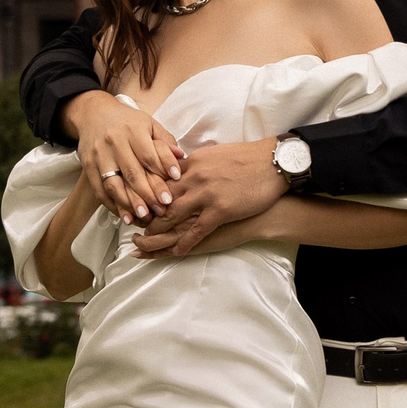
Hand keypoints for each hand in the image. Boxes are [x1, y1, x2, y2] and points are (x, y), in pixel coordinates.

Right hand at [62, 90, 183, 222]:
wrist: (93, 114)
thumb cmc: (127, 121)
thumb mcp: (148, 123)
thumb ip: (165, 140)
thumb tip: (181, 156)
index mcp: (132, 130)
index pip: (149, 154)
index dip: (163, 170)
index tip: (175, 183)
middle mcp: (114, 143)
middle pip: (132, 173)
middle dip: (148, 194)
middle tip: (162, 209)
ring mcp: (99, 156)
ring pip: (114, 184)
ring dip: (129, 203)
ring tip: (144, 216)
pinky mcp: (88, 167)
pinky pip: (100, 190)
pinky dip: (113, 205)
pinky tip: (125, 215)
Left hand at [130, 139, 288, 257]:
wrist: (273, 164)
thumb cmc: (247, 159)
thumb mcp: (214, 155)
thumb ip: (196, 164)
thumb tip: (182, 169)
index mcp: (191, 162)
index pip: (161, 178)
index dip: (147, 191)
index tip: (137, 201)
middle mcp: (194, 177)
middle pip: (160, 198)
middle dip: (145, 212)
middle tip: (133, 224)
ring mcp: (206, 194)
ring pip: (172, 215)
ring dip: (157, 230)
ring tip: (145, 241)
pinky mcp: (220, 210)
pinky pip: (196, 231)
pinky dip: (184, 243)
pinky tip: (176, 252)